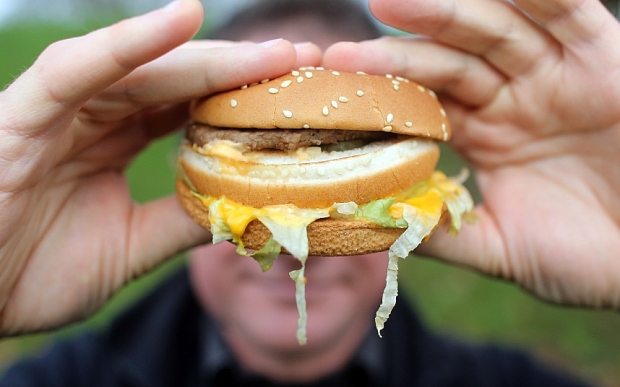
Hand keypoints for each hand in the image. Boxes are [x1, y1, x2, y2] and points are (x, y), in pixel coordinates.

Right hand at [0, 0, 320, 334]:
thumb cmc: (29, 273)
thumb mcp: (129, 247)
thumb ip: (179, 221)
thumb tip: (244, 207)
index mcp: (115, 143)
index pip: (190, 110)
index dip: (244, 101)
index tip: (300, 98)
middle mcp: (94, 117)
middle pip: (180, 82)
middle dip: (244, 72)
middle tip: (306, 59)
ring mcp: (62, 109)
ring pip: (145, 69)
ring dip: (212, 56)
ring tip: (274, 51)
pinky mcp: (24, 110)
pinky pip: (79, 68)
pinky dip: (130, 43)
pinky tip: (183, 18)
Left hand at [323, 0, 619, 307]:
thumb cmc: (589, 257)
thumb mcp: (501, 247)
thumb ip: (443, 232)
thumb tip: (378, 224)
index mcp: (486, 134)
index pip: (425, 102)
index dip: (383, 96)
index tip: (335, 96)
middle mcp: (514, 97)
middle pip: (449, 60)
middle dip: (399, 51)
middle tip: (343, 52)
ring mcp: (555, 75)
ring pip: (495, 30)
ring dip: (444, 13)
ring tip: (389, 4)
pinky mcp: (603, 58)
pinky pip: (570, 14)